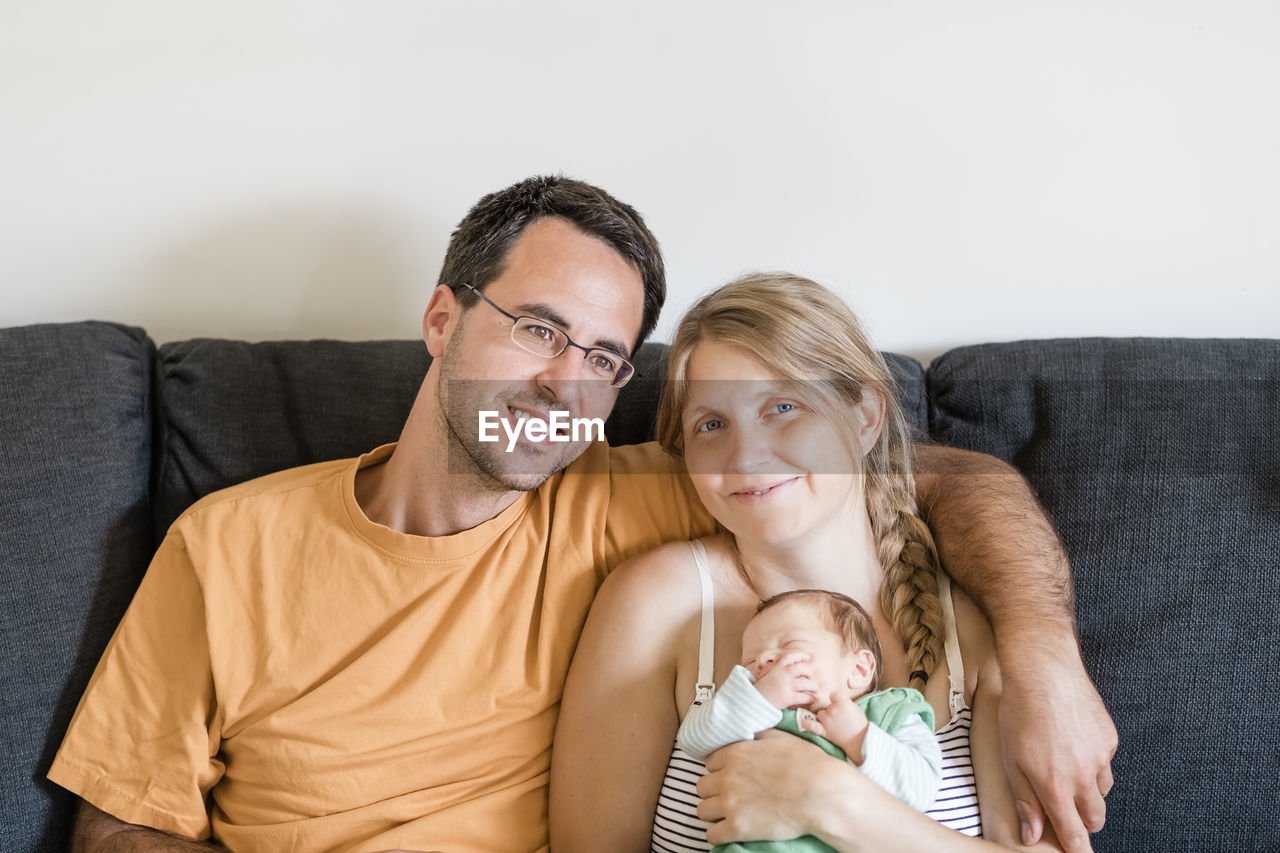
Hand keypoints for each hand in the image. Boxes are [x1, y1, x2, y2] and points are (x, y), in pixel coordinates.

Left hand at [697, 729, 864, 845]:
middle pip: (702, 786)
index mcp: (735, 753)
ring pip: (702, 810)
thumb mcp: (780, 738)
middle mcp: (727, 777)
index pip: (709, 763)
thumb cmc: (807, 764)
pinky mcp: (737, 827)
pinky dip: (719, 834)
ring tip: (729, 814)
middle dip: (714, 791)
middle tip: (730, 796)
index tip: (731, 776)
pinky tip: (730, 831)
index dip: (720, 770)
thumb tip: (749, 732)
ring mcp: (730, 803)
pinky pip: (712, 834)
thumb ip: (758, 734)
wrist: (822, 794)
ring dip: (714, 813)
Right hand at [753, 651, 816, 709]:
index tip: (808, 657)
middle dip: (809, 672)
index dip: (800, 655)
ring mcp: (786, 686)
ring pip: (807, 683)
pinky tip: (812, 699)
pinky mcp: (788, 698)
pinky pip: (805, 697)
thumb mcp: (768, 675)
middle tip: (810, 677)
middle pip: (802, 668)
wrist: (753, 702)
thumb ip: (779, 670)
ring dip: (813, 686)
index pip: (790, 657)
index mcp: (776, 668)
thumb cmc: (763, 690)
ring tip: (814, 689)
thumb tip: (794, 669)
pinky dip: (811, 698)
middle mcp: (782, 675)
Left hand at [800, 694, 868, 756]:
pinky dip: (807, 724)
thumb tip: (836, 701)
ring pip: (820, 714)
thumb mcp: (855, 708)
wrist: (861, 740)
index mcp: (842, 702)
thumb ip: (844, 703)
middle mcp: (833, 710)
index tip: (839, 702)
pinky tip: (803, 722)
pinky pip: (812, 726)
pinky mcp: (825, 731)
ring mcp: (827, 721)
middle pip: (827, 705)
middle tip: (841, 717)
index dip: (836, 699)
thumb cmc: (860, 724)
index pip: (834, 695)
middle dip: (832, 709)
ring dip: (825, 717)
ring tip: (835, 724)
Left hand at [999, 651, 1117, 851]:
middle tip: (1066, 811)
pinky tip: (1073, 742)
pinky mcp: (1109, 737)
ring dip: (1087, 789)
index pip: (1074, 834)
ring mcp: (1100, 756)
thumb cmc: (1019, 712)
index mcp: (1056, 786)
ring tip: (1064, 767)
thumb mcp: (1011, 760)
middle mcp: (1084, 776)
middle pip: (1094, 817)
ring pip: (1101, 790)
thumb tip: (1032, 834)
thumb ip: (1025, 800)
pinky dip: (1092, 761)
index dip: (1077, 850)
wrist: (1043, 670)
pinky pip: (1105, 761)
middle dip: (1082, 821)